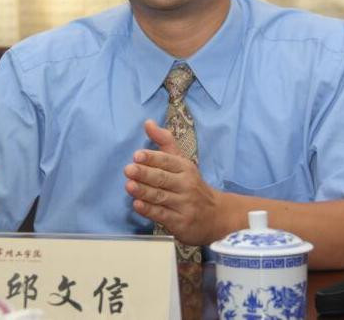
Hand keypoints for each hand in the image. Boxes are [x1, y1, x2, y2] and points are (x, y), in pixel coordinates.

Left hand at [124, 119, 219, 244]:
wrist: (215, 215)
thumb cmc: (190, 184)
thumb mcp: (181, 161)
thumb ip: (164, 141)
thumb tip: (147, 122)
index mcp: (185, 167)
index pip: (167, 161)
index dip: (152, 158)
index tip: (137, 155)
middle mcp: (186, 184)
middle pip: (162, 178)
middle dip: (145, 174)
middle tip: (128, 169)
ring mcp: (184, 204)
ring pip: (161, 196)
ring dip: (144, 191)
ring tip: (128, 186)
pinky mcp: (180, 222)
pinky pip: (162, 215)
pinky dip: (149, 210)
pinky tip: (137, 205)